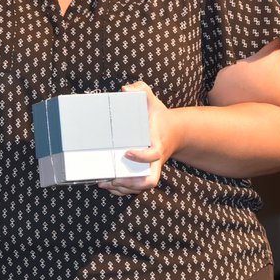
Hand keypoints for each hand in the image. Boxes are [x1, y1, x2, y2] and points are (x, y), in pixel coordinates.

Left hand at [98, 80, 170, 196]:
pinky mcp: (144, 172)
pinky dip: (123, 189)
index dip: (142, 157)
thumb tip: (124, 89)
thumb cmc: (160, 116)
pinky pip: (136, 186)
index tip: (127, 152)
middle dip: (131, 183)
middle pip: (149, 181)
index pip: (154, 154)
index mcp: (158, 144)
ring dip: (123, 188)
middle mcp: (156, 160)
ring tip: (104, 182)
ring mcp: (150, 168)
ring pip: (141, 186)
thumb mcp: (152, 100)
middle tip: (113, 178)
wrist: (174, 131)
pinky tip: (108, 185)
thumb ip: (142, 90)